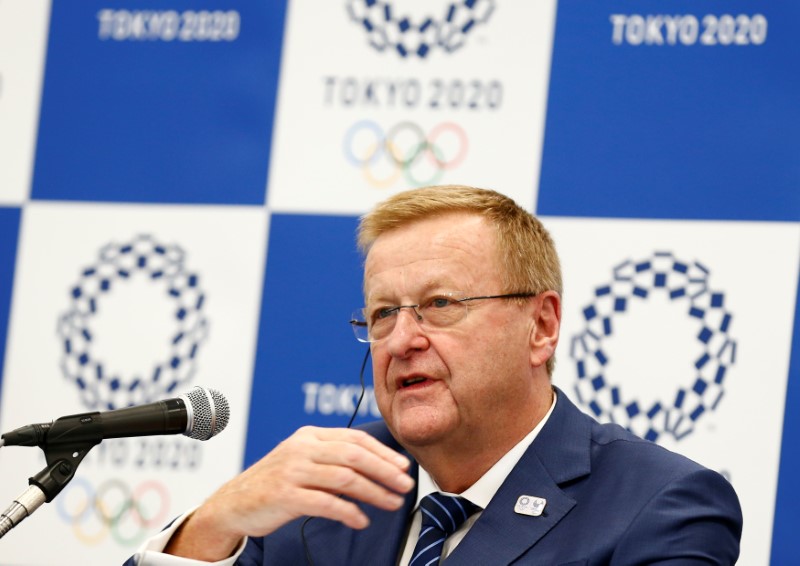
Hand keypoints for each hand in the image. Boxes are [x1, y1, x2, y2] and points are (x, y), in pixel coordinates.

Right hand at [164, 426, 413, 560]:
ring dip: (374, 492)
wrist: (234, 503)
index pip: (355, 438)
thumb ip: (334, 458)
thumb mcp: (303, 460)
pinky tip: (361, 520)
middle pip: (354, 456)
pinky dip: (348, 512)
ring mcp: (292, 471)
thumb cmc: (276, 482)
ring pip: (345, 478)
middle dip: (385, 471)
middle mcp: (301, 448)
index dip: (383, 452)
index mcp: (310, 436)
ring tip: (392, 503)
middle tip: (405, 485)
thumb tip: (378, 466)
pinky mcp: (285, 495)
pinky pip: (326, 503)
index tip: (404, 466)